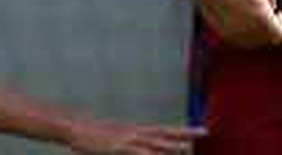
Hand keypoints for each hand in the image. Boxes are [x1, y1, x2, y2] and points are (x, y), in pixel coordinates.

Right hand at [66, 119, 204, 153]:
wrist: (76, 128)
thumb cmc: (96, 136)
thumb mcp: (117, 138)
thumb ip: (133, 144)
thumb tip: (146, 148)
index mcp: (138, 129)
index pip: (166, 130)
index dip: (185, 130)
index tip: (202, 130)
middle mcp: (137, 132)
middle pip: (166, 134)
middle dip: (185, 135)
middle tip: (204, 134)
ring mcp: (129, 139)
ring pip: (155, 144)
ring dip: (172, 147)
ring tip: (188, 149)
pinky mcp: (119, 148)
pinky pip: (139, 154)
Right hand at [190, 0, 281, 47]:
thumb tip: (272, 7)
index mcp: (263, 18)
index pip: (280, 33)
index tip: (279, 14)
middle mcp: (251, 31)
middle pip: (268, 38)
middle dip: (270, 26)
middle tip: (266, 12)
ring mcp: (237, 34)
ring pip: (254, 39)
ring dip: (257, 28)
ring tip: (249, 8)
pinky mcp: (225, 34)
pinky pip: (241, 36)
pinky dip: (243, 28)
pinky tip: (238, 12)